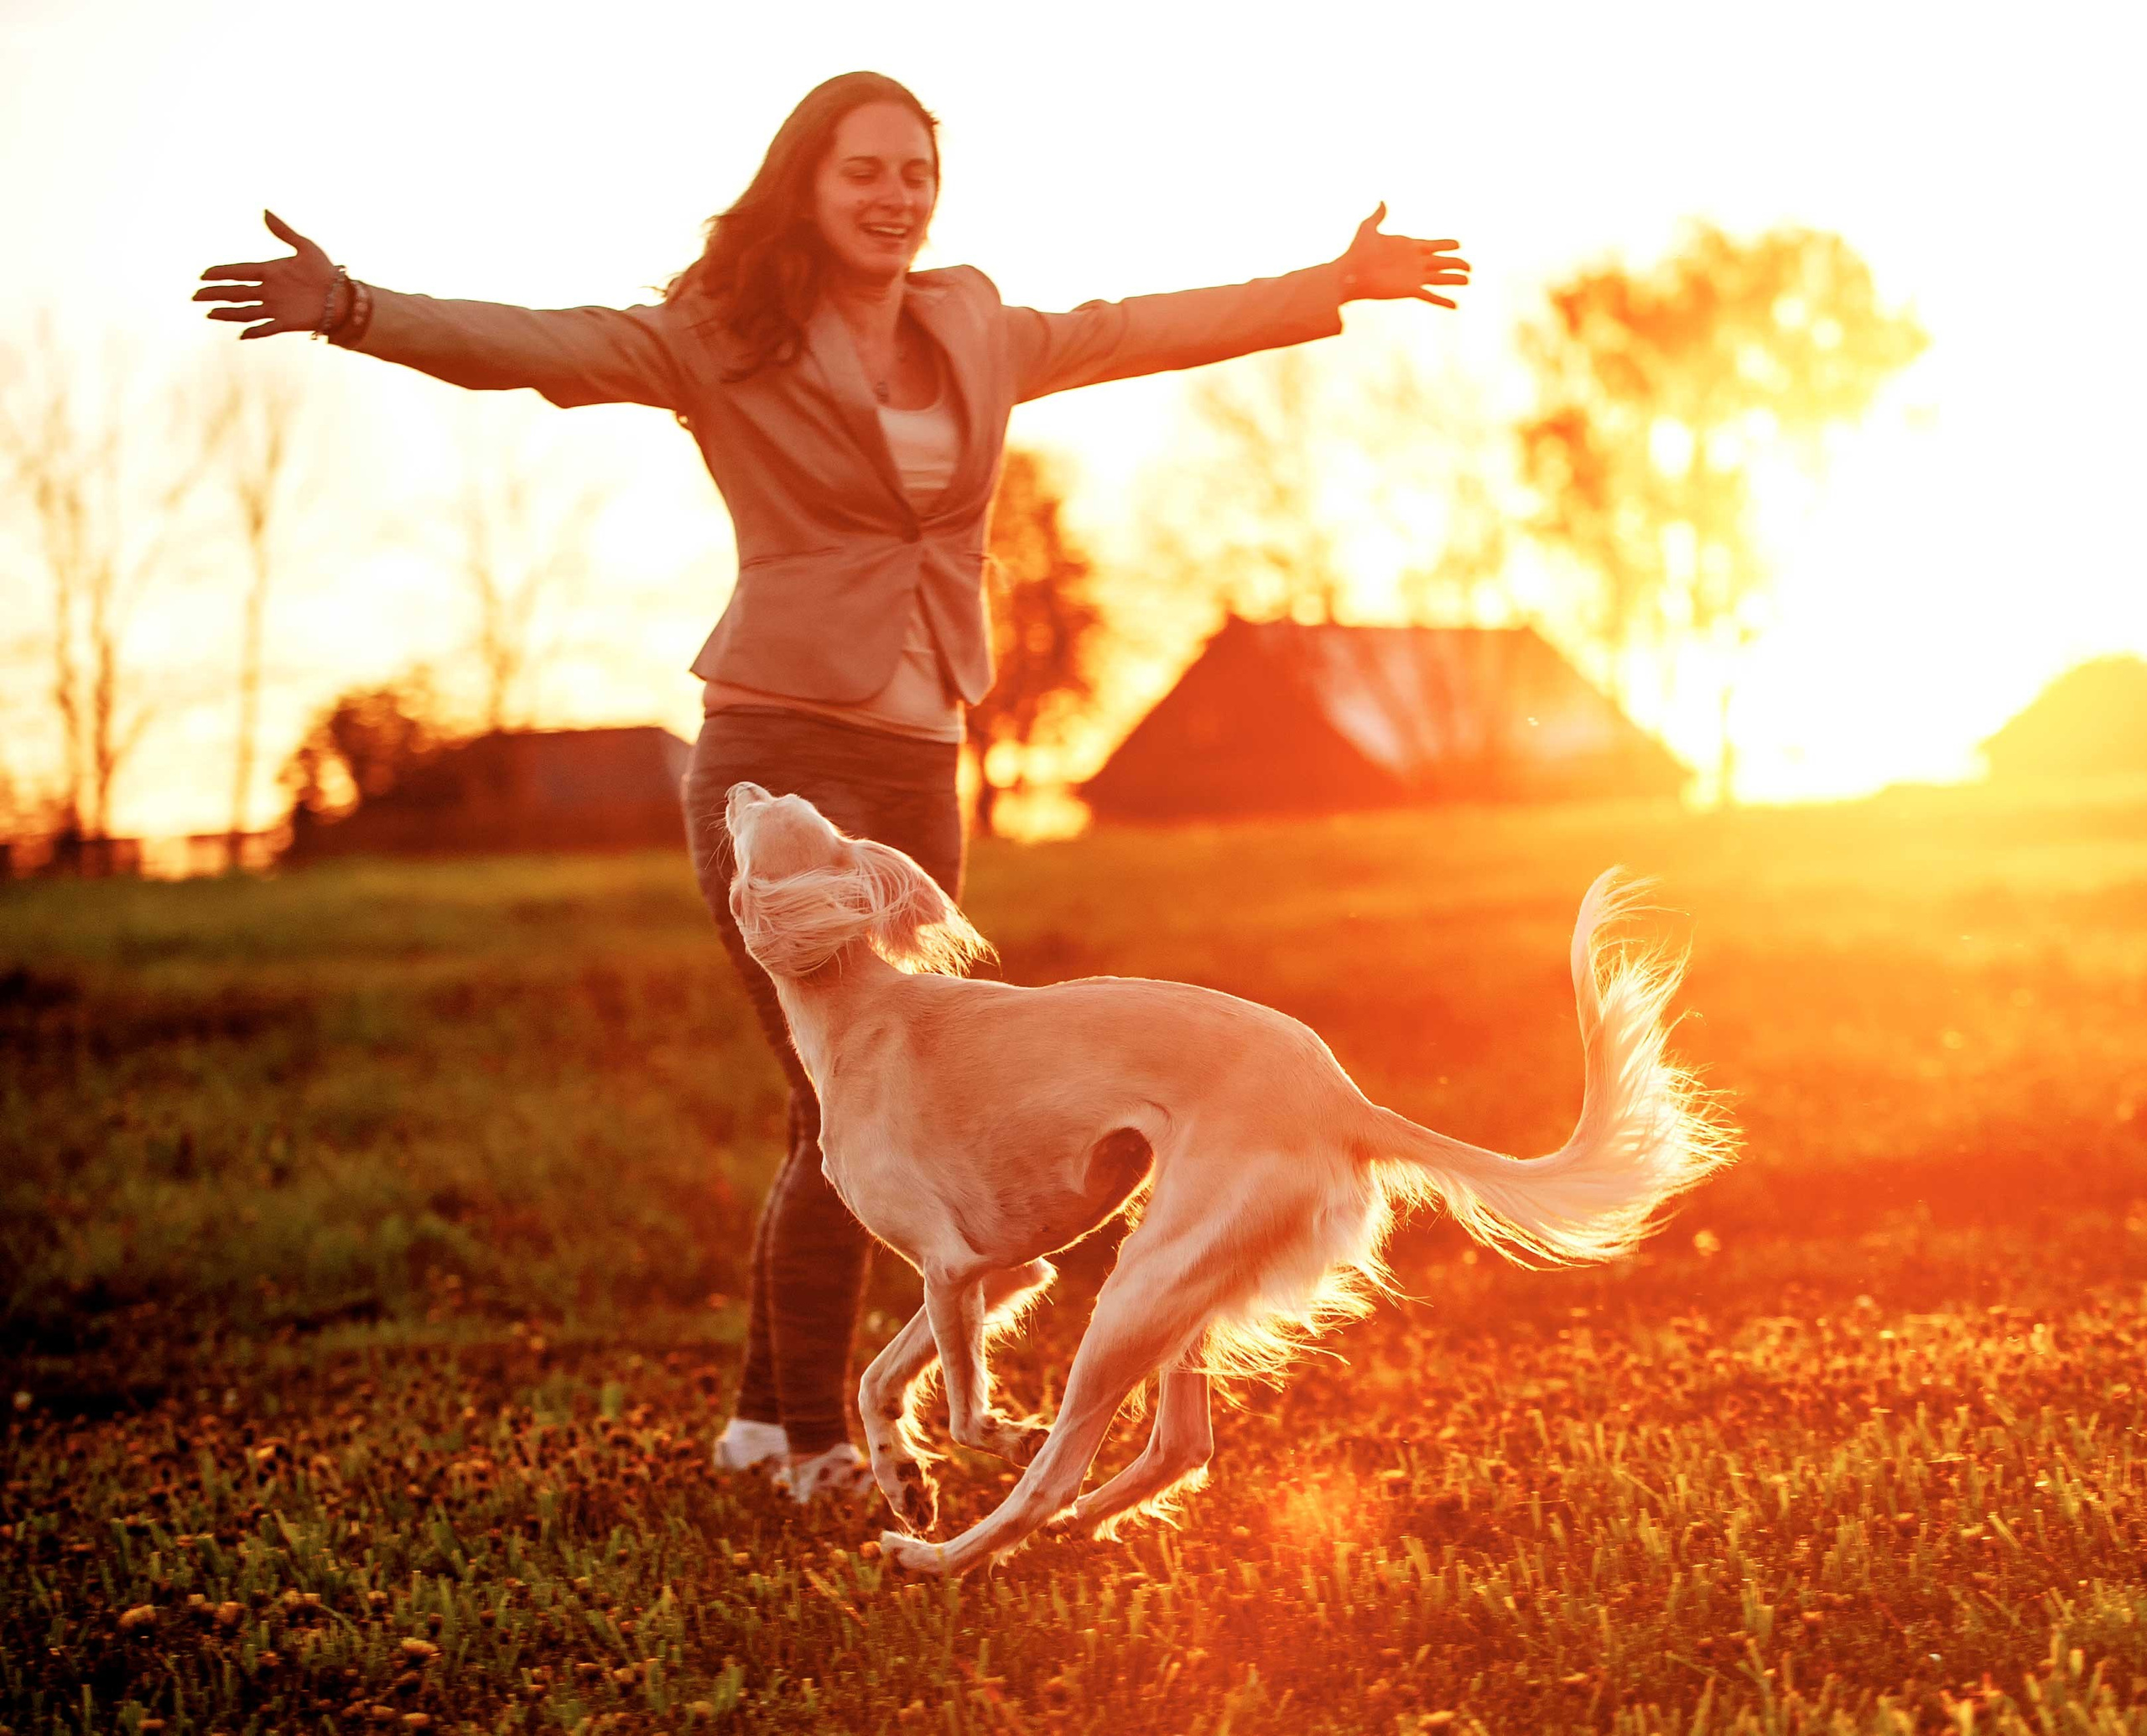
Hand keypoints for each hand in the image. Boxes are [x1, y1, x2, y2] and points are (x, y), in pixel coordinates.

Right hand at [194, 211, 343, 338]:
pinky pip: (266, 328)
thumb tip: (264, 211)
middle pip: (236, 292)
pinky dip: (254, 332)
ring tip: (209, 313)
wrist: (343, 296)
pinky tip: (240, 334)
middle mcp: (268, 290)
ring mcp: (276, 307)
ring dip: (227, 313)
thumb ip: (284, 231)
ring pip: (245, 311)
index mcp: (269, 271)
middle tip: (195, 296)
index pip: (239, 272)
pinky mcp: (287, 323)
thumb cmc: (325, 271)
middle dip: (215, 294)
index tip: (203, 274)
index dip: (221, 273)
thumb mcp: (305, 247)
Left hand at [1337, 203, 1470, 307]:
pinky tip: (1456, 306)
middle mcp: (1414, 262)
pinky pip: (1431, 296)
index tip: (1458, 244)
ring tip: (1468, 280)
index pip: (1433, 245)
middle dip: (1456, 263)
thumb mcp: (1367, 229)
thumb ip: (1377, 216)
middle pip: (1441, 262)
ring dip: (1454, 279)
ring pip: (1440, 278)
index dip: (1446, 244)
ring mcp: (1414, 277)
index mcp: (1408, 246)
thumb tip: (1381, 201)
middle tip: (1469, 266)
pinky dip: (1443, 301)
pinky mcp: (1410, 290)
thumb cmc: (1356, 252)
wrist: (1349, 274)